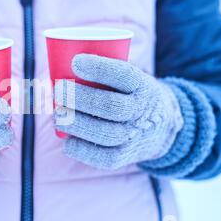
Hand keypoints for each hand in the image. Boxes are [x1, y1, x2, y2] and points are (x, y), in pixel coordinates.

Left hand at [54, 54, 183, 169]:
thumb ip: (103, 73)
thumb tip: (55, 67)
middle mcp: (142, 111)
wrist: (164, 127)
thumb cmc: (130, 95)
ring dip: (77, 124)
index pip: (124, 75)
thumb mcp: (130, 78)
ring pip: (106, 133)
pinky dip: (83, 151)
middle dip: (79, 98)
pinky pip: (105, 158)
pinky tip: (67, 142)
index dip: (99, 69)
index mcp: (143, 86)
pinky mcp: (127, 155)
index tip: (75, 62)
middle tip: (58, 90)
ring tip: (57, 115)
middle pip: (110, 106)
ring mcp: (135, 135)